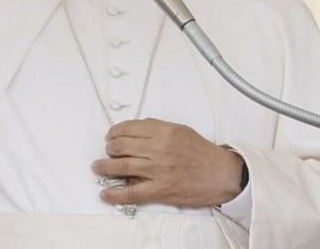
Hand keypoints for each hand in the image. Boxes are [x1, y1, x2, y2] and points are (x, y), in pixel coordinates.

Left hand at [91, 118, 243, 207]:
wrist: (221, 174)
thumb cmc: (202, 153)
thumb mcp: (180, 130)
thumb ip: (157, 129)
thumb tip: (134, 130)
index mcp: (164, 131)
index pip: (129, 128)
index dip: (115, 132)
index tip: (111, 136)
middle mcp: (158, 149)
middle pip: (122, 146)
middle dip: (110, 148)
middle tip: (108, 151)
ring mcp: (158, 170)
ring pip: (122, 166)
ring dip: (105, 166)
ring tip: (98, 167)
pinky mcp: (160, 189)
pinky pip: (132, 192)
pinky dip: (116, 193)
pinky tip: (105, 193)